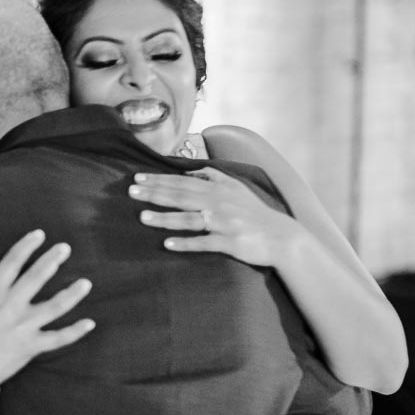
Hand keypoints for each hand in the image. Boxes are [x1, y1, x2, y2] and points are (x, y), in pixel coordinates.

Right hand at [0, 229, 94, 400]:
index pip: (10, 263)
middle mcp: (9, 308)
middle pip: (35, 279)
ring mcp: (22, 328)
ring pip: (53, 308)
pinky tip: (90, 323)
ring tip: (86, 283)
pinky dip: (75, 332)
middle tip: (65, 248)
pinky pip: (57, 339)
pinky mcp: (30, 347)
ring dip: (71, 294)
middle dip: (51, 261)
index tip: (39, 234)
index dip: (25, 247)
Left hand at [128, 168, 302, 266]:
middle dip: (155, 193)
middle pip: (182, 197)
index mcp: (219, 189)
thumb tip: (192, 170)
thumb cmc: (255, 213)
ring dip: (165, 218)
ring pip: (190, 219)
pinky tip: (167, 245)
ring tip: (142, 217)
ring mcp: (226, 223)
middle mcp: (220, 203)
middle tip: (131, 191)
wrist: (283, 237)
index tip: (137, 177)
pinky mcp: (231, 243)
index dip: (159, 179)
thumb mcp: (238, 188)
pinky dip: (186, 243)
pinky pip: (205, 243)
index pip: (183, 182)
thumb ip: (215, 177)